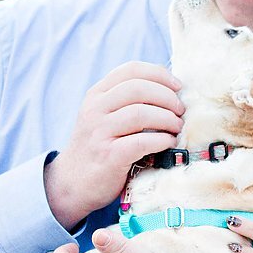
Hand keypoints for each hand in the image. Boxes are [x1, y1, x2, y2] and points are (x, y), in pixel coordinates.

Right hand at [44, 62, 184, 229]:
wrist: (72, 183)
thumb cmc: (98, 148)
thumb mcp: (103, 116)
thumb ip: (126, 101)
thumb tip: (169, 89)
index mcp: (96, 95)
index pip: (131, 70)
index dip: (159, 74)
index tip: (177, 86)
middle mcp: (95, 110)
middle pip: (138, 88)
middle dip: (167, 97)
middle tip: (180, 110)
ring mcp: (100, 133)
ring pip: (141, 113)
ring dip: (167, 119)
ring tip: (177, 127)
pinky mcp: (109, 156)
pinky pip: (142, 142)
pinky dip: (162, 140)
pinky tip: (169, 143)